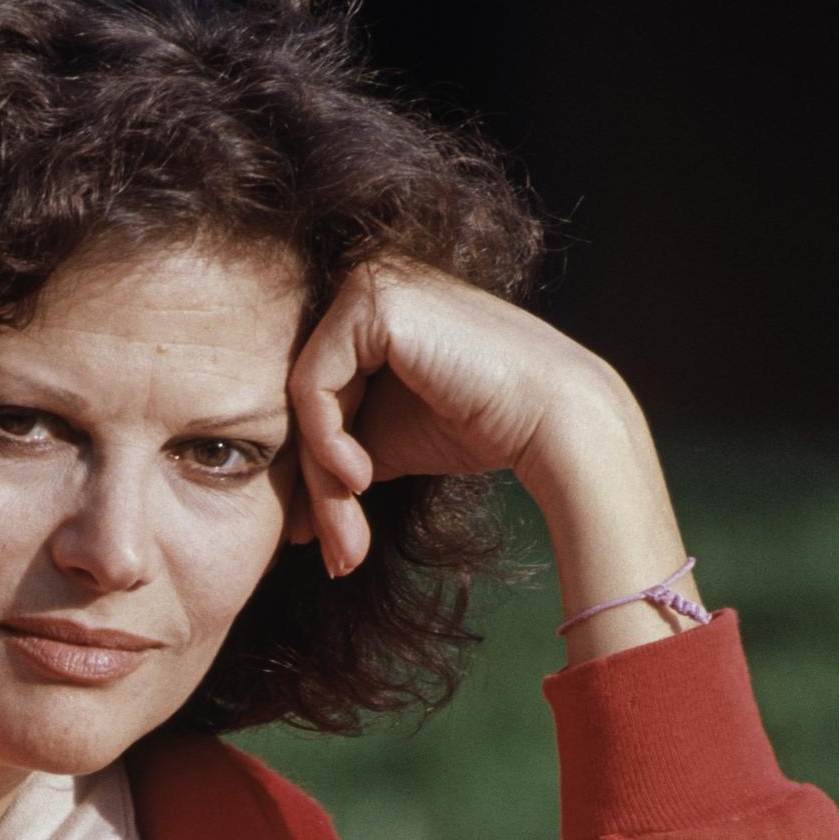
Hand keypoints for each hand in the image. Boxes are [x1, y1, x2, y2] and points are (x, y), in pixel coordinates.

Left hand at [284, 256, 626, 576]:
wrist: (548, 418)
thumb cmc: (479, 426)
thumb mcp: (384, 441)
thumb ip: (334, 453)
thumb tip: (289, 517)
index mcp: (366, 311)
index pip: (314, 398)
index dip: (316, 475)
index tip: (327, 539)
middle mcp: (362, 284)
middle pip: (306, 402)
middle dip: (319, 489)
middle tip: (338, 555)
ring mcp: (366, 285)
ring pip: (304, 402)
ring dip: (323, 481)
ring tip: (350, 534)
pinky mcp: (370, 302)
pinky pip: (313, 388)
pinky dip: (327, 443)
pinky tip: (360, 476)